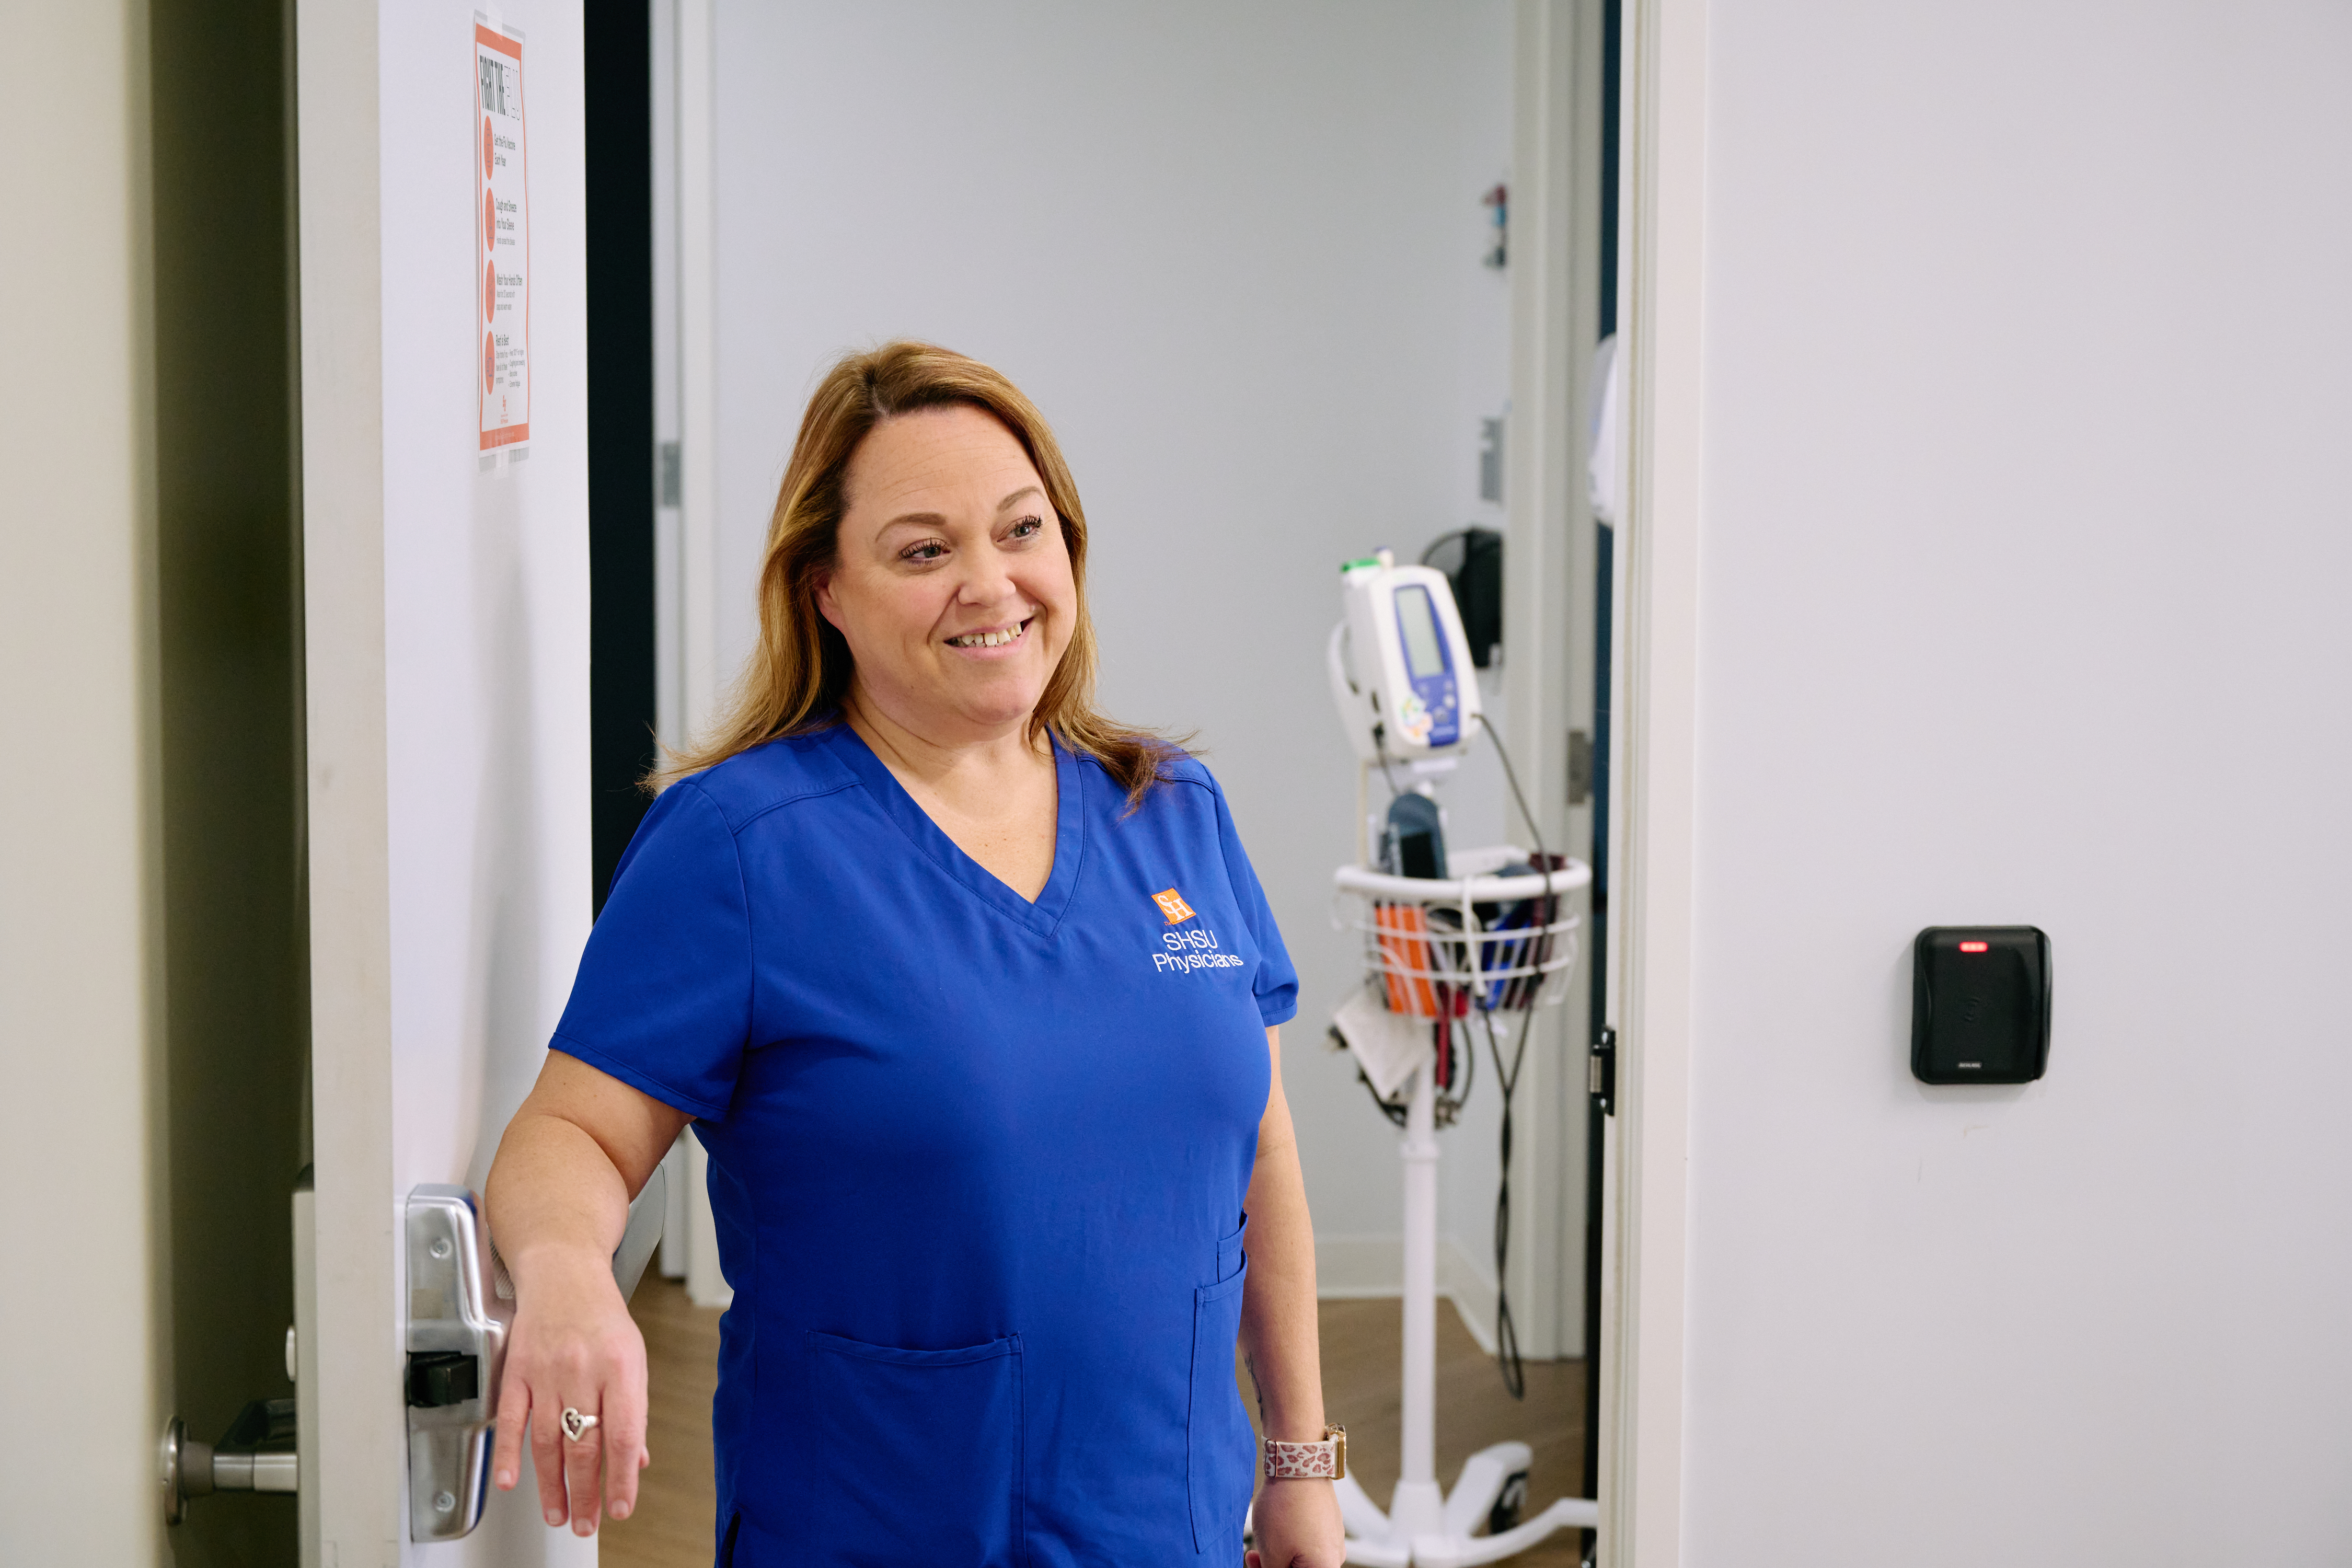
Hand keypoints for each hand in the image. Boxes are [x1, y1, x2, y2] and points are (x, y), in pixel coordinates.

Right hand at [488, 1249, 649, 1535]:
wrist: (562, 1272)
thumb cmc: (602, 1316)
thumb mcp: (632, 1357)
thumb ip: (633, 1410)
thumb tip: (638, 1459)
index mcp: (621, 1367)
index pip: (624, 1434)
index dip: (622, 1478)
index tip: (621, 1508)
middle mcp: (584, 1370)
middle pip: (584, 1444)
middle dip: (585, 1493)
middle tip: (586, 1524)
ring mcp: (547, 1371)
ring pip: (547, 1441)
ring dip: (552, 1485)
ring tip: (558, 1514)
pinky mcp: (517, 1371)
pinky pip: (512, 1419)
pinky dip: (509, 1453)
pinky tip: (511, 1481)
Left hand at [1247, 1477, 1345, 1567]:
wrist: (1296, 1464)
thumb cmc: (1286, 1509)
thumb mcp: (1271, 1555)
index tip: (1257, 1566)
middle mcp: (1336, 1555)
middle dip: (1273, 1565)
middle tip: (1252, 1556)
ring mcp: (1334, 1536)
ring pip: (1302, 1555)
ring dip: (1279, 1552)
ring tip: (1261, 1539)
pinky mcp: (1328, 1521)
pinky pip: (1308, 1538)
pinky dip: (1289, 1538)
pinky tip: (1274, 1526)